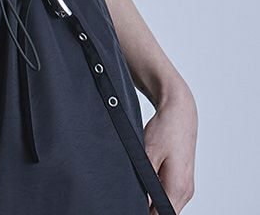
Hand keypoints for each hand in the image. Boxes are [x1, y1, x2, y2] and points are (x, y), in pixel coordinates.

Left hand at [144, 82, 197, 213]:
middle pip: (164, 212)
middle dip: (147, 208)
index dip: (145, 213)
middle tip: (131, 194)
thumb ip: (145, 180)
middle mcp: (186, 191)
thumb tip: (139, 198)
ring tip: (138, 184)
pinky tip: (147, 179)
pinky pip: (170, 193)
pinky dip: (158, 191)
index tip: (131, 205)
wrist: (180, 112)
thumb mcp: (148, 154)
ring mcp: (186, 186)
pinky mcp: (183, 179)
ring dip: (152, 199)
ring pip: (167, 203)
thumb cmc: (166, 129)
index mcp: (178, 188)